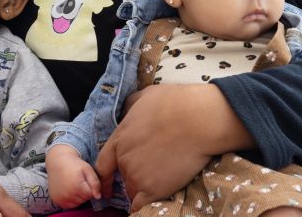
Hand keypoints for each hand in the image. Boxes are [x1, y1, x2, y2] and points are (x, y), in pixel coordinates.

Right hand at [45, 144, 100, 207]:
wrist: (58, 162)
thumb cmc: (74, 164)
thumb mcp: (87, 169)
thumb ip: (95, 183)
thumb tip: (98, 197)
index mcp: (77, 187)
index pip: (91, 195)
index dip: (90, 187)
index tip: (85, 179)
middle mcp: (68, 195)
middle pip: (84, 200)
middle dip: (84, 192)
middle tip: (79, 181)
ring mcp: (61, 199)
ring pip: (77, 203)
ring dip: (78, 196)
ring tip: (74, 184)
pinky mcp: (57, 200)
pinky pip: (69, 205)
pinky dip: (71, 199)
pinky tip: (69, 189)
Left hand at [94, 84, 253, 211]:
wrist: (198, 119)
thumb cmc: (175, 103)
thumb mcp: (145, 96)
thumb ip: (131, 106)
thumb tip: (128, 110)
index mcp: (120, 138)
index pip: (103, 164)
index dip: (105, 176)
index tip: (107, 185)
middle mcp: (124, 159)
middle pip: (122, 178)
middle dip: (133, 177)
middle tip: (152, 172)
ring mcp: (137, 176)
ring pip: (133, 193)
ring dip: (142, 191)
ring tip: (160, 182)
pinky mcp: (153, 190)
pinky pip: (140, 207)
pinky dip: (142, 208)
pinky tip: (151, 205)